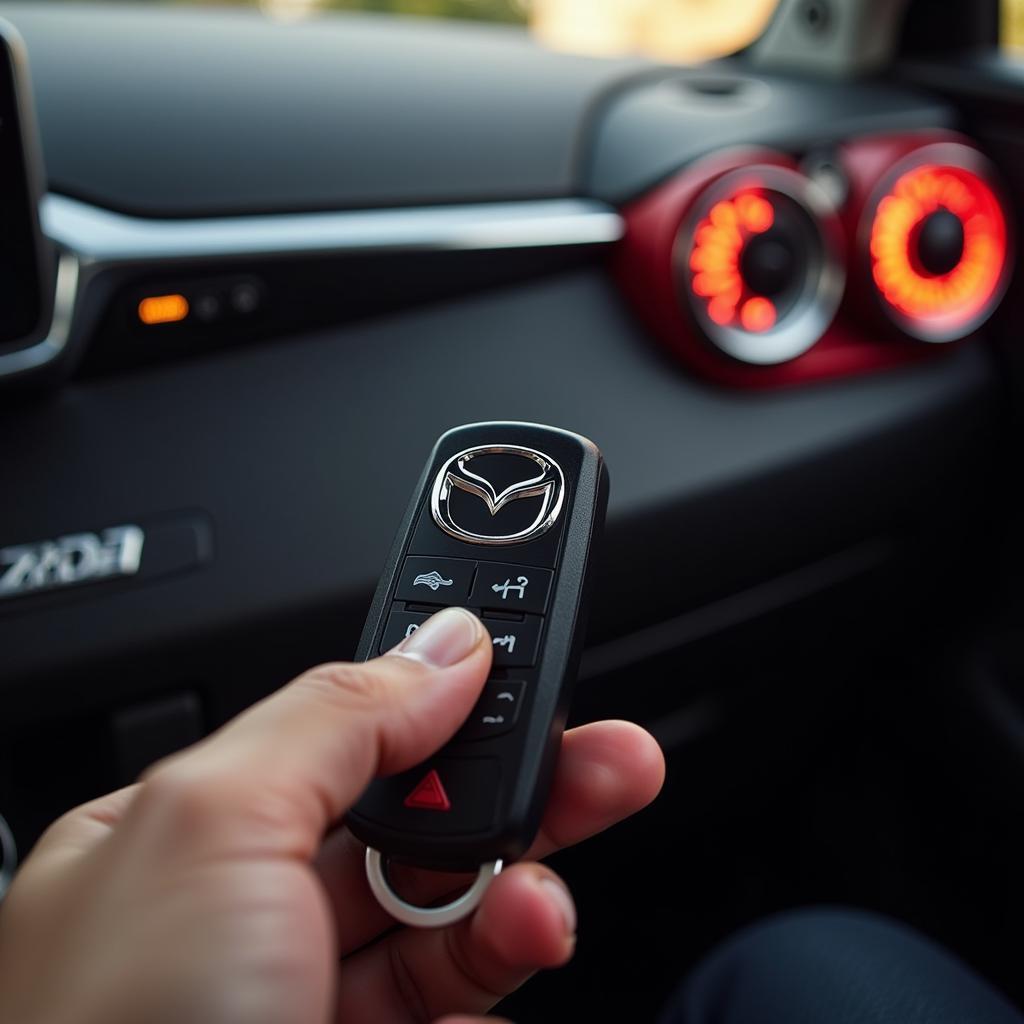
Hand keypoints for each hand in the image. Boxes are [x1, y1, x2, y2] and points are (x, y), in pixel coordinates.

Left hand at [0, 607, 663, 1023]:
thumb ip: (337, 717)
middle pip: (418, 818)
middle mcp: (244, 914)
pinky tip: (502, 980)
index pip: (346, 728)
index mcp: (187, 833)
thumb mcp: (213, 828)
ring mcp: (303, 997)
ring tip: (543, 908)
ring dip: (520, 896)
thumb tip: (444, 648)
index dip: (444, 699)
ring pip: (449, 914)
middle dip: (521, 785)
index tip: (531, 674)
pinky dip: (499, 982)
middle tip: (608, 761)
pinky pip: (457, 1002)